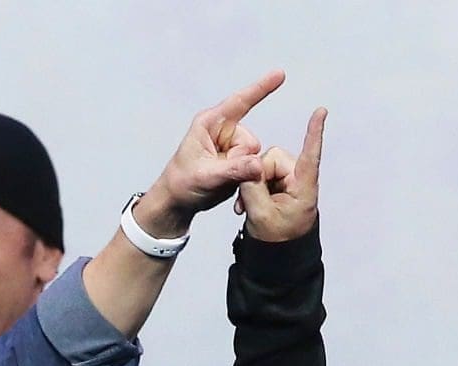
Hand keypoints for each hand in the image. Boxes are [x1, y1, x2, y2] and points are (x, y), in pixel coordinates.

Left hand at [136, 71, 285, 236]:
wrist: (178, 201)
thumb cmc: (182, 184)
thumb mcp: (206, 177)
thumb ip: (233, 170)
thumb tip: (258, 164)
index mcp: (210, 123)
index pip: (240, 102)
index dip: (261, 88)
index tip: (280, 74)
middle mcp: (223, 130)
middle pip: (251, 142)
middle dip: (241, 161)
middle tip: (219, 174)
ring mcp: (231, 145)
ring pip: (254, 156)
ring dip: (242, 172)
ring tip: (220, 179)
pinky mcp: (236, 160)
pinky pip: (253, 167)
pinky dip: (245, 178)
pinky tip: (227, 182)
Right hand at [236, 106, 326, 242]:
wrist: (278, 259)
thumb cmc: (277, 243)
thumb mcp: (260, 216)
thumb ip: (252, 187)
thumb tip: (248, 166)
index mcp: (303, 188)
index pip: (310, 156)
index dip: (314, 133)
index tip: (321, 112)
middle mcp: (298, 181)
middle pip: (272, 158)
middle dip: (256, 176)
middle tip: (246, 204)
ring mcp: (288, 184)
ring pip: (263, 167)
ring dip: (252, 185)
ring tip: (247, 208)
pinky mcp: (279, 188)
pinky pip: (261, 176)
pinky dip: (252, 189)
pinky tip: (247, 206)